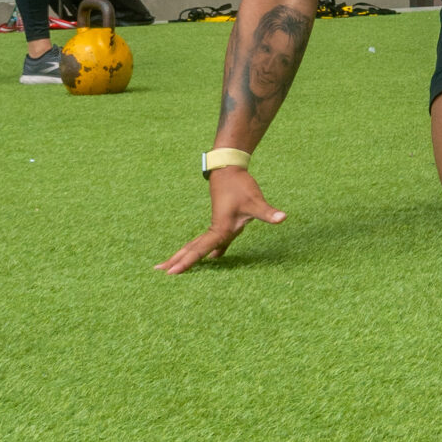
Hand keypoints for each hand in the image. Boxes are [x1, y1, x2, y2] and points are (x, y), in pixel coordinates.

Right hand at [157, 167, 286, 270]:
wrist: (229, 169)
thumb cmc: (240, 185)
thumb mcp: (255, 200)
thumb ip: (267, 212)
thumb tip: (282, 218)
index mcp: (219, 228)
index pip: (201, 250)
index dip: (187, 262)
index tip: (171, 272)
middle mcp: (215, 229)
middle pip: (192, 248)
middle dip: (177, 260)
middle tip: (158, 272)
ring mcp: (216, 226)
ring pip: (196, 244)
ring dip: (184, 255)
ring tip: (169, 265)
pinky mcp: (220, 223)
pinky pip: (208, 242)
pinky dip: (205, 250)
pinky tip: (211, 260)